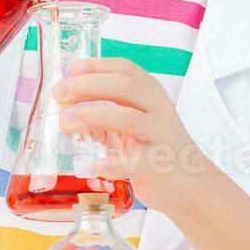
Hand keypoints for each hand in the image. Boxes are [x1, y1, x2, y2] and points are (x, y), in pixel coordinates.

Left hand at [52, 56, 215, 215]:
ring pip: (129, 119)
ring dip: (94, 117)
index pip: (124, 68)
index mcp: (150, 93)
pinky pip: (137, 162)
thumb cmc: (153, 148)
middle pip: (124, 86)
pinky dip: (116, 163)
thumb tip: (63, 113)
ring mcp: (160, 136)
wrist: (189, 183)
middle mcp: (157, 109)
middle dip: (88, 86)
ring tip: (66, 121)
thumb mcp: (128, 127)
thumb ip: (99, 118)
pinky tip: (97, 165)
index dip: (96, 65)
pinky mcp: (160, 165)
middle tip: (59, 94)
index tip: (71, 70)